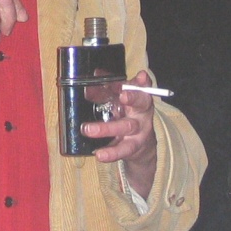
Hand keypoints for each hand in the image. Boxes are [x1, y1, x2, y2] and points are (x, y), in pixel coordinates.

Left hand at [81, 70, 156, 197]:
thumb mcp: (119, 100)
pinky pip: (122, 150)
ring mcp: (139, 131)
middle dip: (133, 98)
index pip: (140, 87)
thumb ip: (107, 88)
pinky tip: (99, 154)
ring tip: (88, 129)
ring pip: (126, 127)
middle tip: (123, 96)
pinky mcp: (132, 147)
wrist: (141, 144)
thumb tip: (94, 76)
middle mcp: (141, 113)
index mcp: (139, 98)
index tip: (140, 77)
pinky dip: (111, 153)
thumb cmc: (127, 114)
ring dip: (106, 128)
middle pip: (141, 104)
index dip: (140, 83)